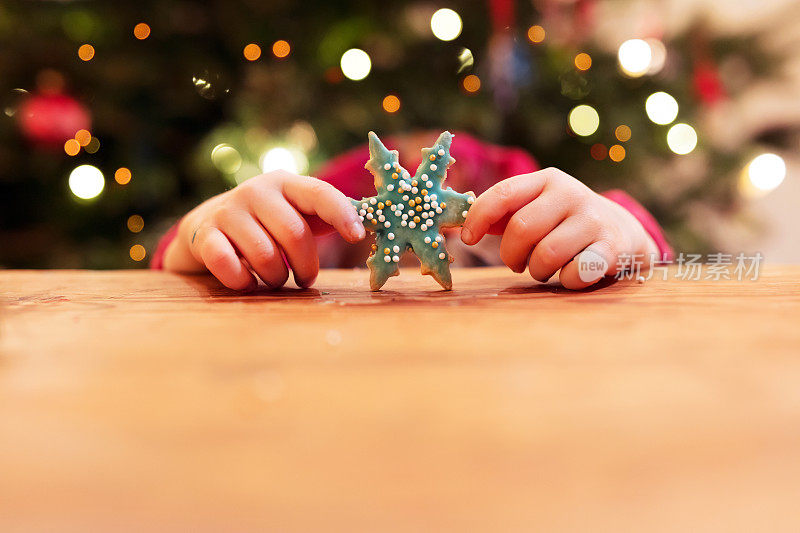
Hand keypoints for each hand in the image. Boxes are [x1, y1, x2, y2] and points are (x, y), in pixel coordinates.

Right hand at [163, 171, 365, 289]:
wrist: (205, 226)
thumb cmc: (265, 224)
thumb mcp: (294, 212)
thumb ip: (325, 217)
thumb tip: (370, 226)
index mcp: (286, 183)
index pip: (320, 193)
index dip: (342, 214)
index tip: (359, 236)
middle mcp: (256, 191)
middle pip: (294, 233)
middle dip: (306, 265)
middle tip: (306, 279)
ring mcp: (228, 211)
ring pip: (265, 255)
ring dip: (276, 278)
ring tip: (276, 279)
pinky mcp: (204, 234)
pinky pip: (228, 264)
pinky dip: (243, 281)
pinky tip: (247, 281)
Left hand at [460, 168, 658, 288]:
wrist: (621, 231)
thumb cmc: (562, 222)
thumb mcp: (535, 207)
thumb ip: (502, 214)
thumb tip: (460, 226)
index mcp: (546, 180)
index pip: (503, 193)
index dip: (478, 218)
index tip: (468, 239)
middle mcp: (570, 193)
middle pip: (522, 229)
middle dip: (511, 255)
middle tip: (517, 263)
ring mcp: (593, 219)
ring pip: (546, 254)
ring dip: (537, 271)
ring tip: (543, 269)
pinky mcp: (611, 246)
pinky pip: (575, 272)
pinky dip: (566, 280)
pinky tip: (570, 274)